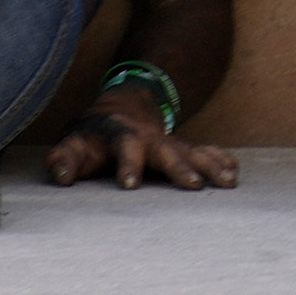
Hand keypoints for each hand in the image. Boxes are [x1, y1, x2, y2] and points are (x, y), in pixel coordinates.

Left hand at [41, 90, 238, 191]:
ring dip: (210, 164)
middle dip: (180, 167)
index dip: (127, 163)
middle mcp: (149, 137)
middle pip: (166, 150)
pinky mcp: (182, 148)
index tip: (129, 185)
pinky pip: (204, 151)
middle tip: (193, 186)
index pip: (124, 146)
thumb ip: (64, 159)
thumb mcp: (73, 142)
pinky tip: (233, 173)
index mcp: (120, 134)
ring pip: (191, 151)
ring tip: (227, 182)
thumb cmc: (91, 135)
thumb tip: (61, 178)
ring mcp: (169, 142)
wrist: (120, 108)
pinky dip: (220, 159)